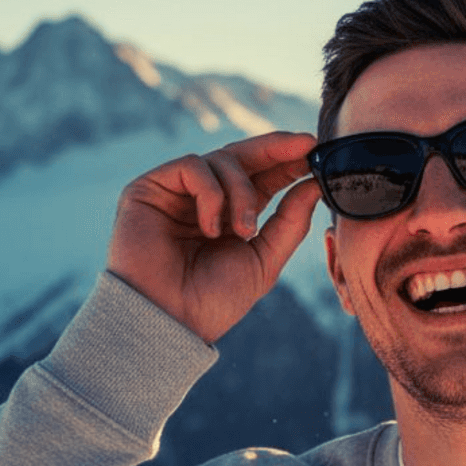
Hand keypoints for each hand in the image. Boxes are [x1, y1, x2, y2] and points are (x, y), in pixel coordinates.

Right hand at [106, 132, 322, 342]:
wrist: (170, 320)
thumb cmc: (213, 300)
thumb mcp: (264, 261)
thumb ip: (290, 223)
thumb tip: (314, 186)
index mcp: (232, 216)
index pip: (262, 177)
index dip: (287, 162)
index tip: (314, 150)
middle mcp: (205, 199)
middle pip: (243, 156)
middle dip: (276, 149)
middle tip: (305, 145)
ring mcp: (177, 192)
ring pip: (222, 159)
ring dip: (242, 192)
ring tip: (244, 231)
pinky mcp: (150, 187)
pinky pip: (193, 166)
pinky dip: (211, 193)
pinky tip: (210, 228)